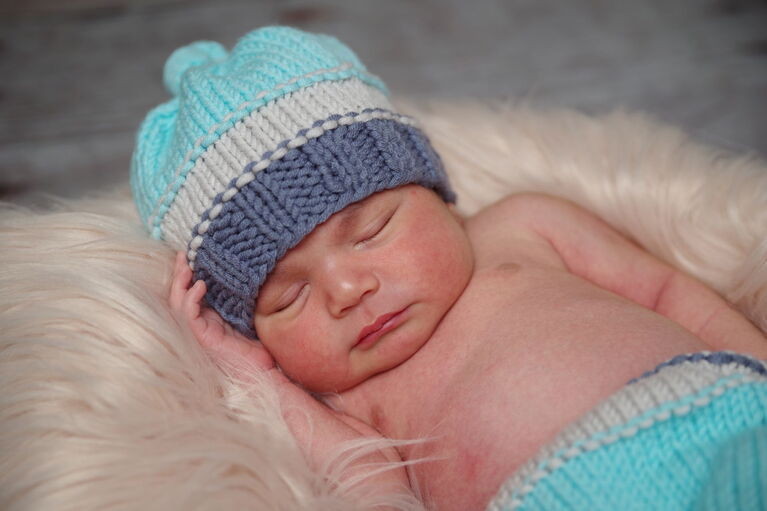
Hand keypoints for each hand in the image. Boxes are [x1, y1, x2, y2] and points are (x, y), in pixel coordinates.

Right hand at [169, 251, 276, 378]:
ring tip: (186, 266)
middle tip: (183, 254)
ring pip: (179, 305)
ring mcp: (200, 332)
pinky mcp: (202, 339)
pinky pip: (189, 316)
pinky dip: (191, 299)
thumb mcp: (253, 320)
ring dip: (180, 284)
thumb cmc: (260, 352)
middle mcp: (202, 324)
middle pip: (181, 296)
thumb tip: (256, 276)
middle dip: (180, 274)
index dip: (191, 275)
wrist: (264, 374)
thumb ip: (248, 302)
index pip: (193, 294)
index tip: (195, 255)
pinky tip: (200, 286)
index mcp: (211, 319)